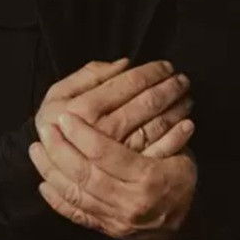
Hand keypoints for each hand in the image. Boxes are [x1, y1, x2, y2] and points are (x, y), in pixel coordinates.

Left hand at [30, 111, 196, 239]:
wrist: (189, 229)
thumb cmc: (183, 184)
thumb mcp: (182, 156)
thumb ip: (161, 132)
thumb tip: (142, 104)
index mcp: (148, 179)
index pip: (107, 155)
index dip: (83, 135)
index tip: (67, 117)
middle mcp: (129, 202)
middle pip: (85, 174)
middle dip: (60, 150)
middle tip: (45, 129)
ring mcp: (115, 219)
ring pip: (75, 194)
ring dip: (51, 170)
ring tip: (36, 150)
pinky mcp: (106, 229)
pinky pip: (76, 215)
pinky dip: (56, 200)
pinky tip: (43, 183)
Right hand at [35, 58, 192, 156]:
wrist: (52, 170)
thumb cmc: (55, 126)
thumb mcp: (58, 96)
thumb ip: (88, 76)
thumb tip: (125, 64)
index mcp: (82, 110)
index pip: (125, 84)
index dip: (149, 72)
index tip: (165, 66)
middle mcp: (100, 133)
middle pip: (144, 104)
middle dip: (168, 88)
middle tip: (182, 80)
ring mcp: (116, 155)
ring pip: (155, 127)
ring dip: (176, 109)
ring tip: (186, 98)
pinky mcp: (127, 175)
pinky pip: (158, 153)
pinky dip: (177, 138)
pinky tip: (188, 125)